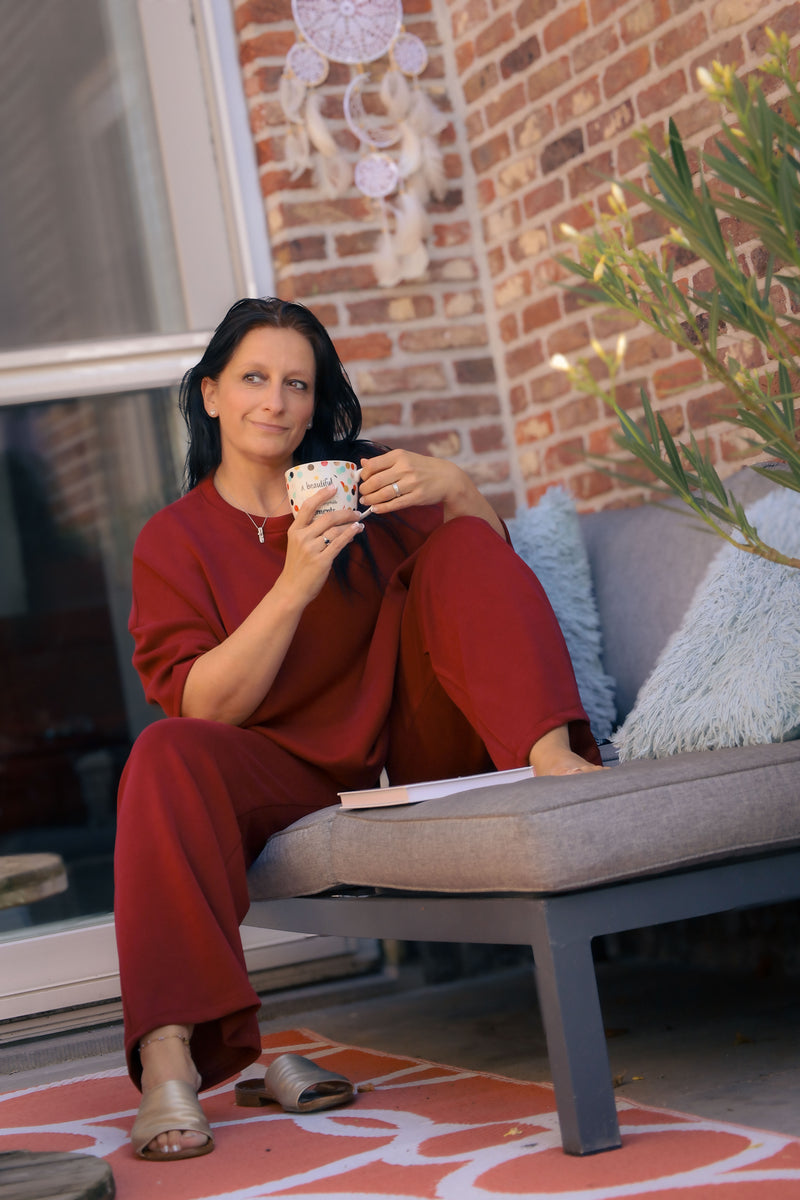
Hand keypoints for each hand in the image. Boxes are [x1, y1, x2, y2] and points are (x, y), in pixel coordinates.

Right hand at [281, 487, 364, 603]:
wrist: (292, 589)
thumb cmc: (297, 567)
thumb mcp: (297, 545)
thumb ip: (309, 532)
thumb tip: (333, 521)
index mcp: (295, 530)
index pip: (308, 506)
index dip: (322, 495)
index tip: (334, 487)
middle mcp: (302, 537)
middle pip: (327, 517)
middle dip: (345, 512)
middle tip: (355, 511)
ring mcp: (312, 549)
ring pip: (335, 530)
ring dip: (350, 524)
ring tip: (358, 523)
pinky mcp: (322, 560)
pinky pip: (339, 543)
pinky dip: (350, 534)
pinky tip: (356, 530)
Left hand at [359, 449, 504, 535]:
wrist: (447, 478)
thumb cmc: (421, 468)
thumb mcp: (404, 458)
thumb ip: (383, 461)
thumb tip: (362, 463)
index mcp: (399, 456)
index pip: (372, 465)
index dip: (363, 475)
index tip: (362, 480)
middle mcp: (405, 468)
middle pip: (376, 481)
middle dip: (364, 490)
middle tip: (362, 494)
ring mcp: (412, 483)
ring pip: (384, 494)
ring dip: (371, 500)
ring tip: (366, 502)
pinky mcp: (417, 497)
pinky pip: (395, 504)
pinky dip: (382, 508)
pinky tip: (376, 509)